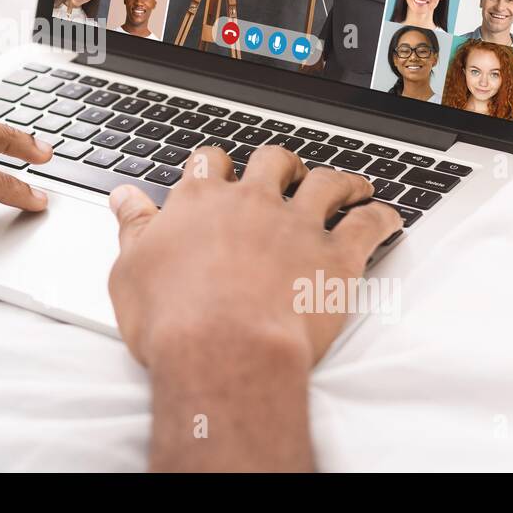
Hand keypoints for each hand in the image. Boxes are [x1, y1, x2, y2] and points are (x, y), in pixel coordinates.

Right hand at [107, 145, 400, 367]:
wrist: (222, 351)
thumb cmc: (172, 319)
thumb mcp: (130, 269)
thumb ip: (133, 227)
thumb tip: (124, 197)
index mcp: (199, 202)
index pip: (208, 164)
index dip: (214, 166)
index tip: (218, 173)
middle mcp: (250, 202)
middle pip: (271, 161)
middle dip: (280, 164)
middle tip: (286, 174)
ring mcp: (297, 225)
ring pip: (325, 182)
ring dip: (340, 181)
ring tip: (350, 186)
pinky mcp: (336, 256)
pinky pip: (368, 224)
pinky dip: (382, 217)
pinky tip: (388, 217)